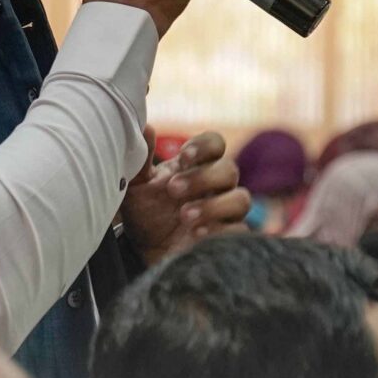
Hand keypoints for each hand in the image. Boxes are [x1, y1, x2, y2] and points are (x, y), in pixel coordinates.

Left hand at [122, 130, 251, 266]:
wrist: (144, 251)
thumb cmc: (145, 212)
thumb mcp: (137, 186)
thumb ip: (141, 159)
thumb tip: (145, 126)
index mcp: (196, 166)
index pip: (215, 144)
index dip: (204, 146)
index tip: (183, 157)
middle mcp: (216, 186)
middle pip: (229, 170)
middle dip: (202, 178)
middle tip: (173, 190)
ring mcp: (225, 212)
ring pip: (241, 199)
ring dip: (213, 205)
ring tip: (185, 216)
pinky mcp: (228, 239)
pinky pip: (239, 231)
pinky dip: (220, 231)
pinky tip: (196, 235)